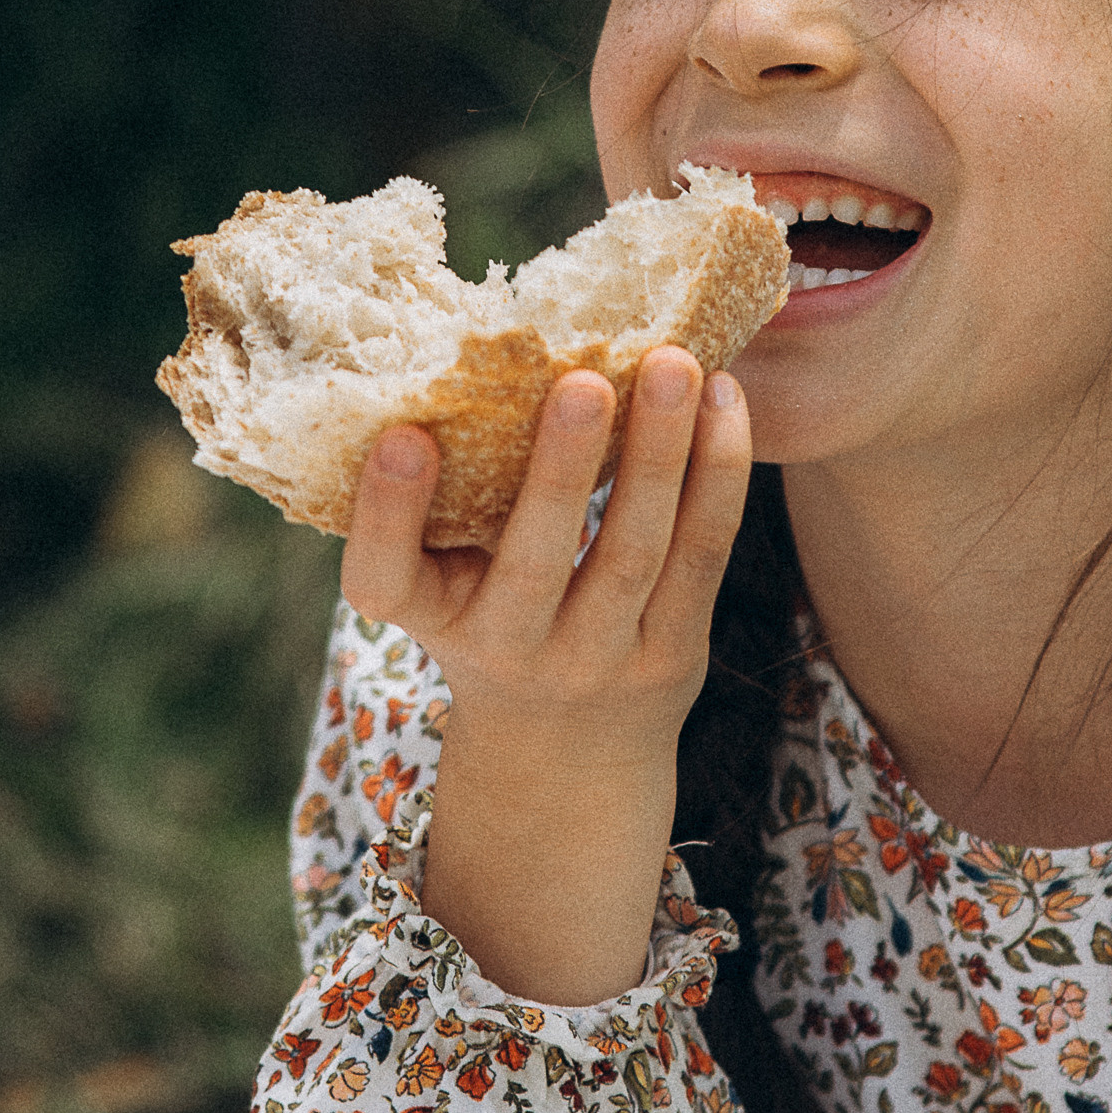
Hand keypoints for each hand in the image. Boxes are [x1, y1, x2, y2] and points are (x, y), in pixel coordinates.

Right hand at [338, 352, 752, 1001]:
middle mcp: (507, 649)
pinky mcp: (673, 653)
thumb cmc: (492, 619)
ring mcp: (597, 659)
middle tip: (584, 380)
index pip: (385, 581)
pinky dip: (718, 475)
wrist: (567, 753)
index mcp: (430, 618)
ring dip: (661, 453)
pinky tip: (726, 401)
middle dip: (561, 470)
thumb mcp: (444, 582)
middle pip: (533, 562)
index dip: (388, 512)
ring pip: (635, 552)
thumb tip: (473, 359)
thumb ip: (446, 502)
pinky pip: (702, 557)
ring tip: (676, 366)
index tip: (404, 435)